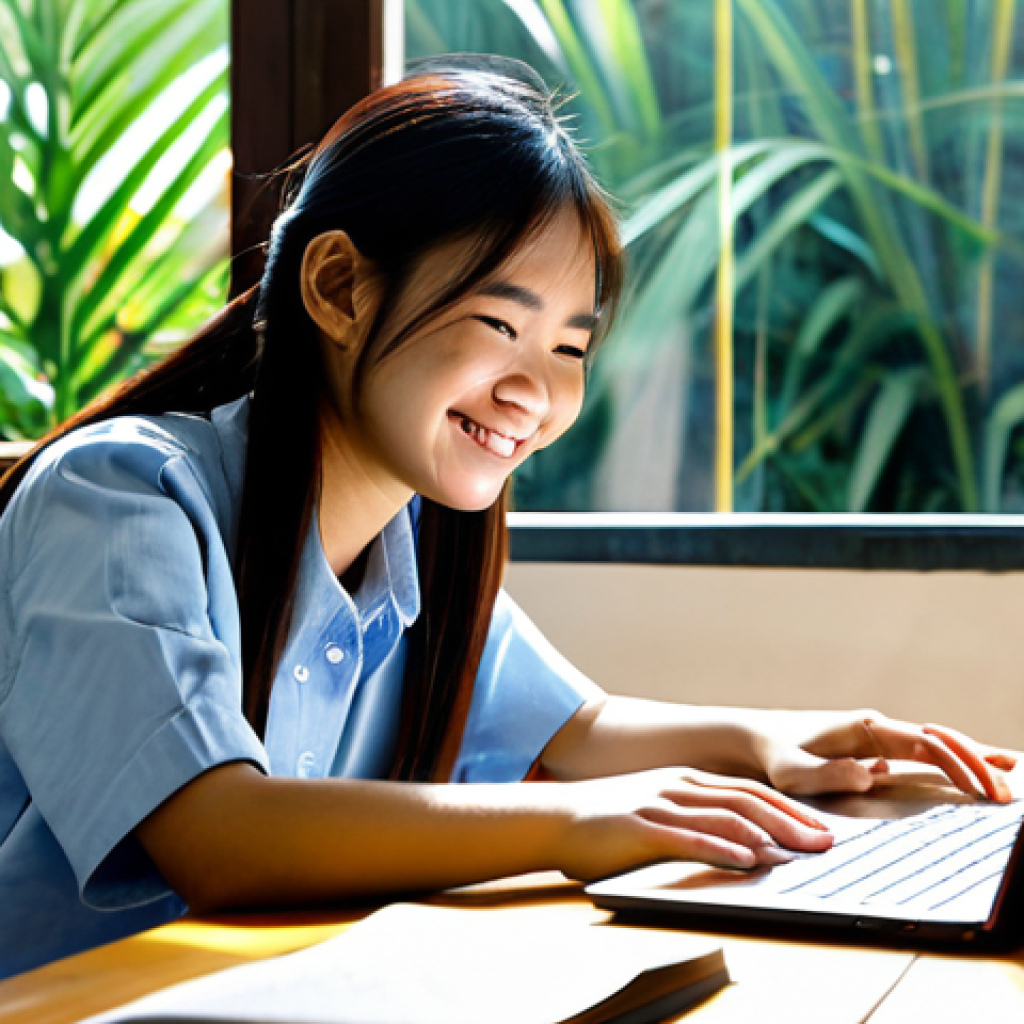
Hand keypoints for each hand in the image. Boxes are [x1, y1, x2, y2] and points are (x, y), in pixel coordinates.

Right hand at [548, 766, 833, 882]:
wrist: (554, 817)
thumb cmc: (606, 818)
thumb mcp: (656, 807)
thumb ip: (695, 817)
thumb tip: (743, 841)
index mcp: (685, 780)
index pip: (749, 791)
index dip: (789, 808)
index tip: (822, 827)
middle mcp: (678, 786)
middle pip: (746, 801)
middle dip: (791, 821)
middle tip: (826, 842)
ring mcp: (660, 804)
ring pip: (725, 816)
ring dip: (766, 835)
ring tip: (797, 852)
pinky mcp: (641, 828)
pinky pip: (689, 838)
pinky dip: (723, 848)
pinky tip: (746, 860)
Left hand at [753, 710, 1017, 802]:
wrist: (758, 739)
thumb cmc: (775, 757)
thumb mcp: (794, 773)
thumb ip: (830, 774)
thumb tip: (874, 773)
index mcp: (864, 728)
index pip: (923, 743)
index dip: (955, 763)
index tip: (980, 787)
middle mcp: (877, 727)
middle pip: (939, 740)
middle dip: (975, 761)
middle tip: (1006, 790)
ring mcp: (878, 736)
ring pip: (935, 743)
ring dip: (970, 758)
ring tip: (1006, 777)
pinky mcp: (876, 747)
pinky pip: (921, 752)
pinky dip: (951, 759)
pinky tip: (973, 771)